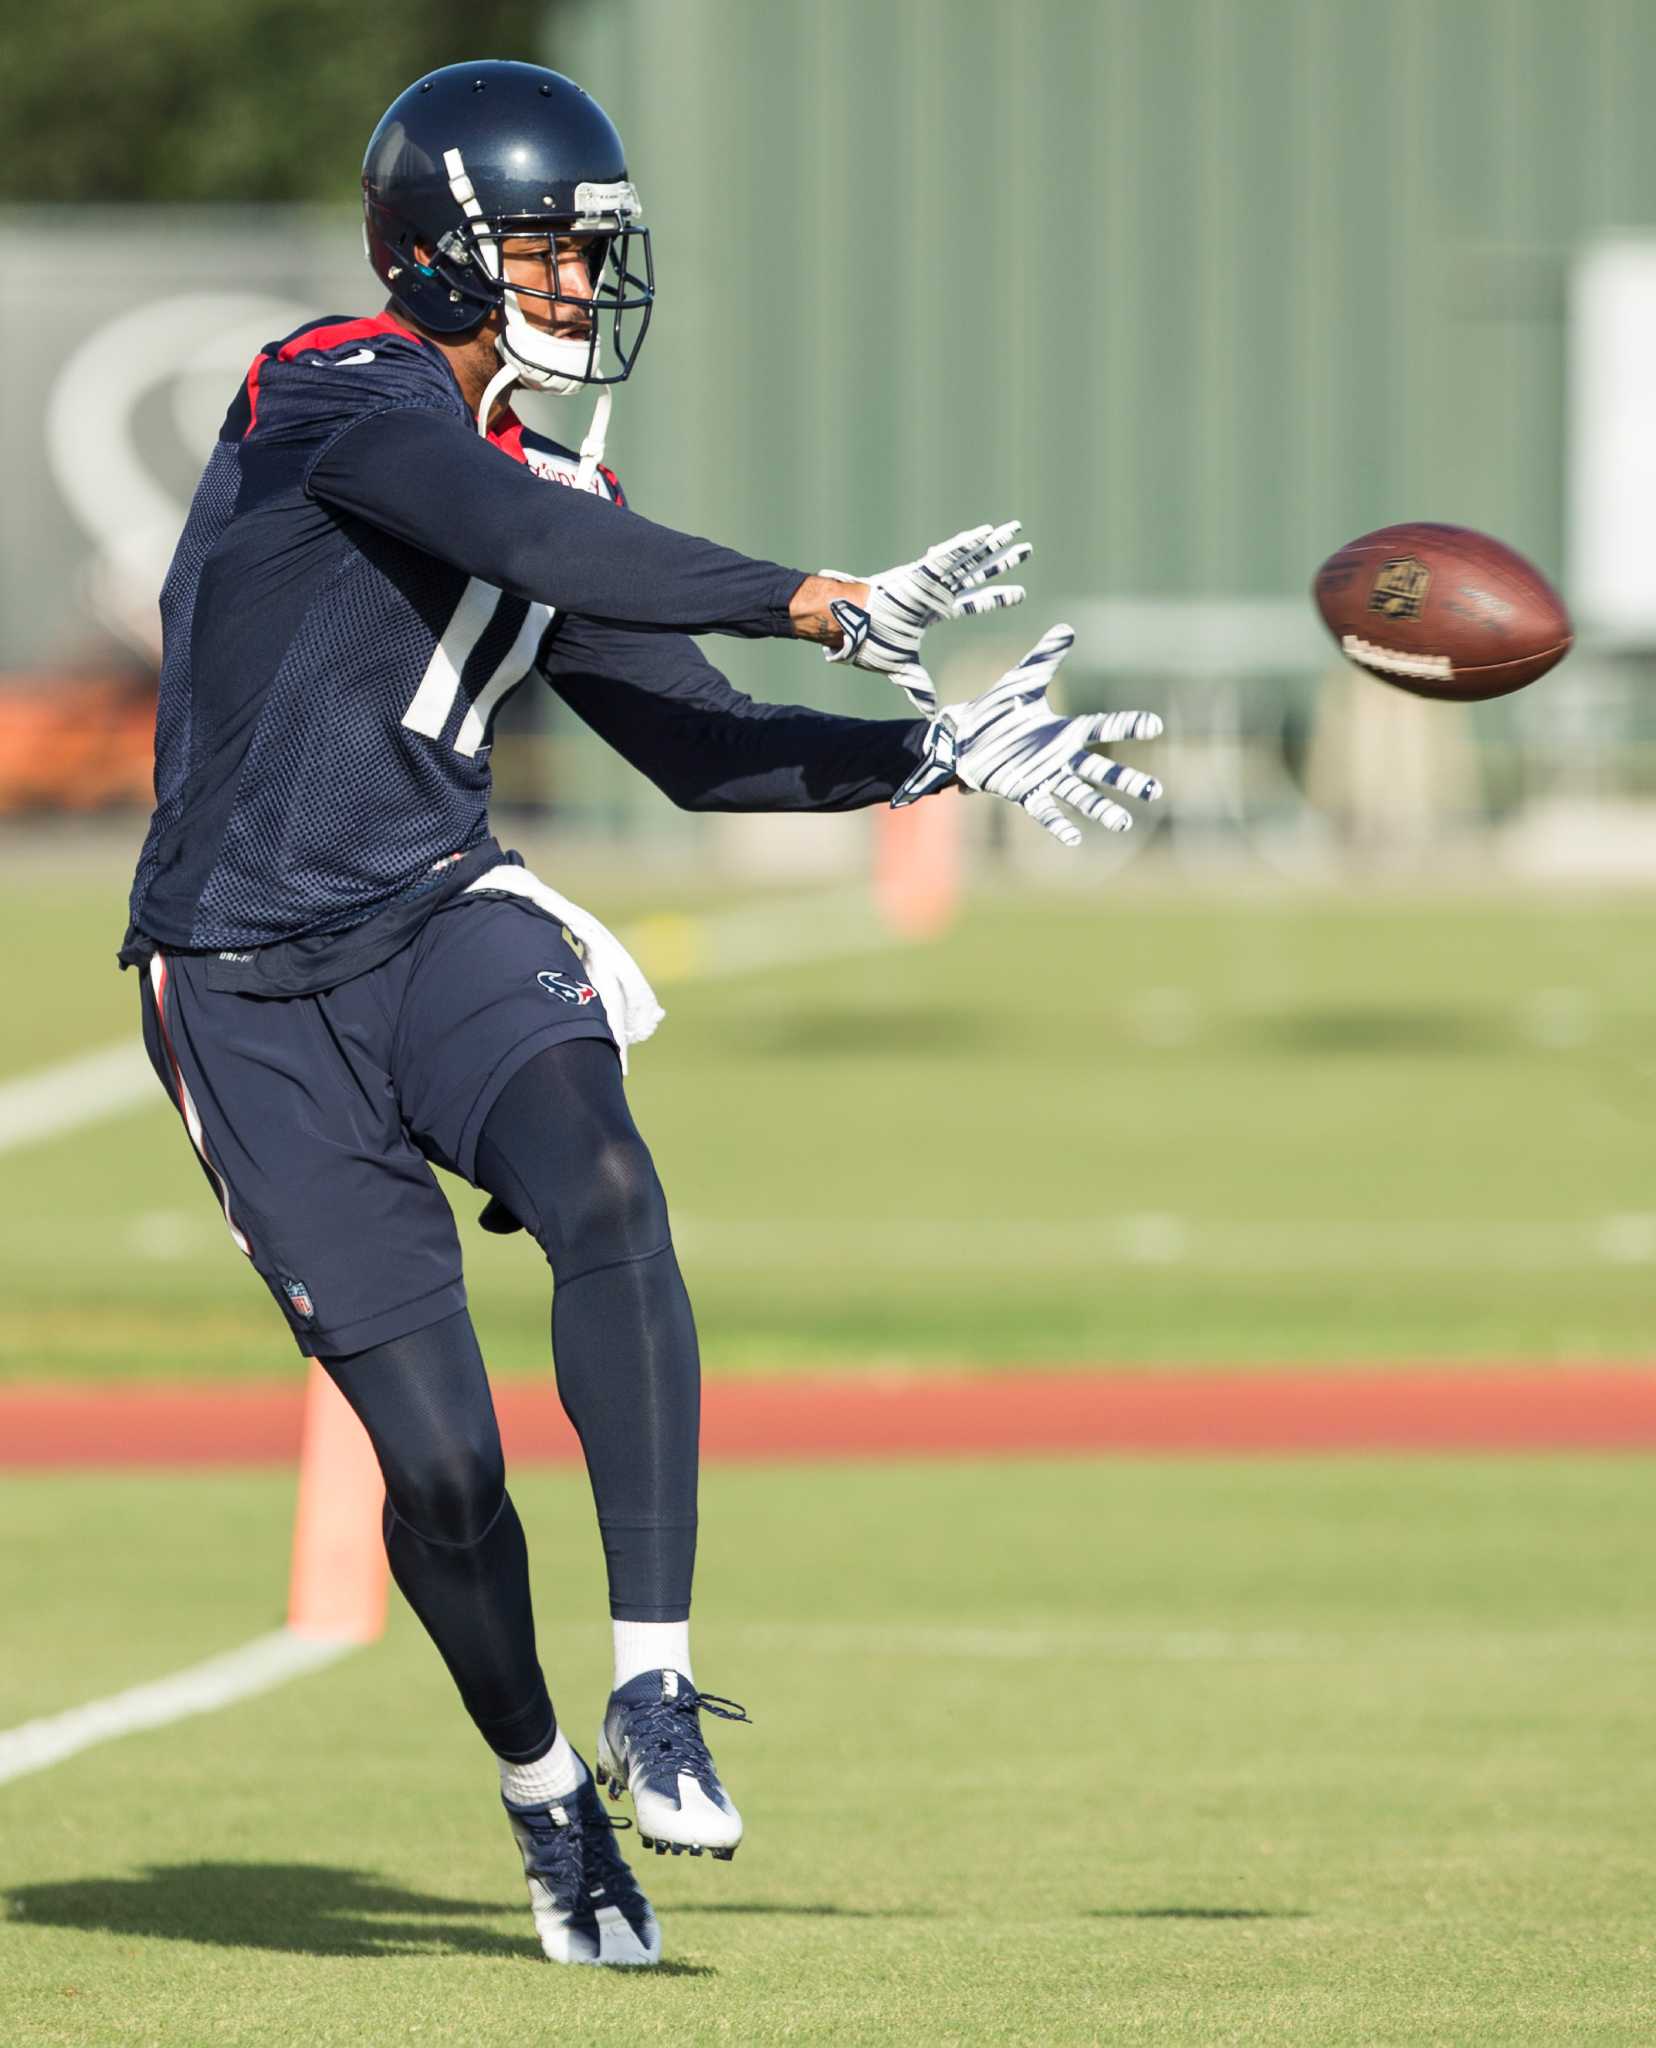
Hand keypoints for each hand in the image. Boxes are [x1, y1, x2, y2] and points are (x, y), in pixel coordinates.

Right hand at [820, 521, 1030, 710]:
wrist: (848, 629)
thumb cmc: (869, 643)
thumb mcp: (901, 668)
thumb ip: (917, 686)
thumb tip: (929, 714)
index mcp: (933, 612)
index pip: (973, 604)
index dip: (996, 599)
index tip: (1021, 594)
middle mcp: (936, 592)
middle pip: (978, 575)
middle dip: (1002, 564)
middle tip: (1027, 550)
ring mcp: (929, 580)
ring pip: (968, 559)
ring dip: (992, 545)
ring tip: (1015, 529)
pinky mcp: (919, 572)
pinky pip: (947, 554)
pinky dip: (966, 544)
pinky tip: (986, 532)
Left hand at [892, 623, 1163, 845]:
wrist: (962, 736)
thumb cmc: (995, 711)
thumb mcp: (1022, 680)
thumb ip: (1045, 658)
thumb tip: (1067, 629)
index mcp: (1064, 730)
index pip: (1103, 727)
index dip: (1128, 726)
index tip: (1155, 726)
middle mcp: (1060, 757)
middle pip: (1100, 770)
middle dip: (1127, 780)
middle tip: (1155, 792)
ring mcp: (1044, 777)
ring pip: (1080, 795)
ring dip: (1101, 809)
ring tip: (1124, 824)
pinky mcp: (1023, 791)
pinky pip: (1044, 810)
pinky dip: (1058, 823)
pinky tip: (1074, 838)